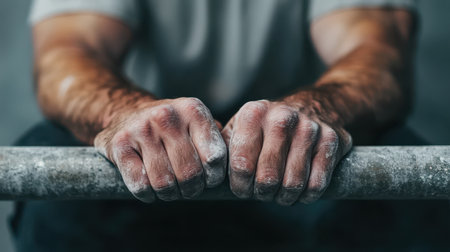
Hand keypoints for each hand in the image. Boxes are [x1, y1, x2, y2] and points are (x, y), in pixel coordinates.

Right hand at [94, 98, 226, 201]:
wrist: (127, 113)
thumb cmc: (171, 127)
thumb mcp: (197, 123)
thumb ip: (218, 139)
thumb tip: (239, 166)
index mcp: (192, 110)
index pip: (216, 157)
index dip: (214, 177)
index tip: (208, 179)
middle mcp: (167, 115)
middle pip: (190, 174)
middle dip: (192, 189)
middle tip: (188, 187)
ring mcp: (141, 128)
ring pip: (164, 183)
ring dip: (169, 194)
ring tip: (170, 187)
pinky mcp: (119, 144)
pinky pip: (140, 184)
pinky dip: (148, 194)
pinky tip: (150, 188)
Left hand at [222, 99, 351, 204]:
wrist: (314, 105)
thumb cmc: (268, 125)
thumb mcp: (242, 126)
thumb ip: (222, 145)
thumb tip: (205, 170)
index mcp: (254, 113)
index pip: (241, 166)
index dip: (240, 186)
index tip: (243, 189)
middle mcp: (281, 118)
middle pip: (267, 179)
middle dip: (263, 193)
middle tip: (263, 192)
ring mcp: (309, 128)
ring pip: (293, 184)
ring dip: (285, 197)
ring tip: (280, 193)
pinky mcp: (332, 140)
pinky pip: (317, 183)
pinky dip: (307, 195)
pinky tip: (301, 190)